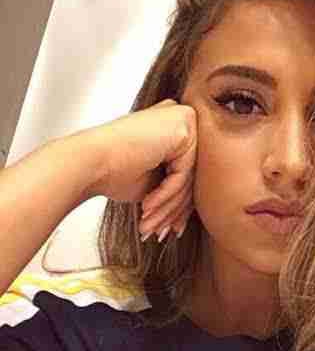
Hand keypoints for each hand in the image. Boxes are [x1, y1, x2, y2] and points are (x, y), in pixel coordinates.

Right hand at [86, 98, 197, 239]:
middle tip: (160, 233)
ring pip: (186, 178)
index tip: (167, 229)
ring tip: (150, 227)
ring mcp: (184, 118)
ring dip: (166, 209)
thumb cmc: (111, 170)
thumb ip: (173, 187)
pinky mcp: (183, 125)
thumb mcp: (152, 183)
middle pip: (189, 176)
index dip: (175, 206)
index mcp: (173, 126)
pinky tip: (146, 210)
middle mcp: (181, 117)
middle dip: (172, 211)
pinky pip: (182, 174)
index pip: (185, 173)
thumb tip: (187, 211)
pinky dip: (164, 196)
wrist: (89, 161)